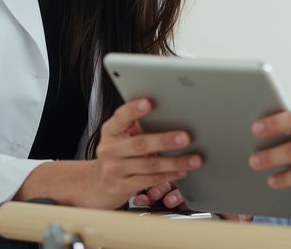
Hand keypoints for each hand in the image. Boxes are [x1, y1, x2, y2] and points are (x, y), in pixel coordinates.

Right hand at [86, 98, 202, 208]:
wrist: (96, 184)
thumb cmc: (116, 154)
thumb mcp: (120, 136)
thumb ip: (136, 125)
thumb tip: (168, 111)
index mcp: (110, 131)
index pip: (121, 117)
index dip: (134, 109)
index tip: (148, 102)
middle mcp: (110, 149)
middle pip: (140, 144)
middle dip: (165, 140)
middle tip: (185, 137)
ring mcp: (115, 170)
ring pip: (149, 165)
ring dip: (175, 162)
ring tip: (194, 159)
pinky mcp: (122, 187)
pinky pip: (149, 180)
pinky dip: (168, 176)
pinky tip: (182, 171)